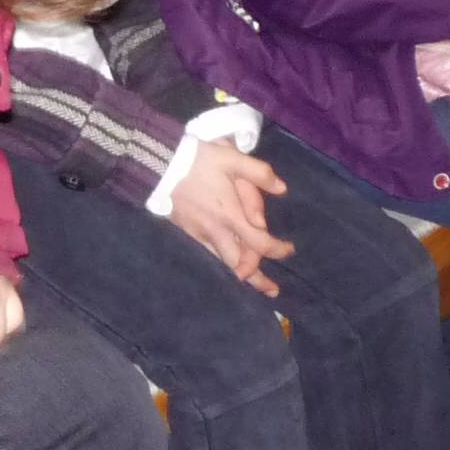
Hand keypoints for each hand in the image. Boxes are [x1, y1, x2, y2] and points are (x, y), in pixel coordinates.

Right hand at [164, 140, 293, 297]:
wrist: (160, 164)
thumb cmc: (198, 160)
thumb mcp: (231, 158)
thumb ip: (259, 173)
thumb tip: (282, 188)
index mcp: (231, 215)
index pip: (260, 243)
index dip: (278, 250)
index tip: (289, 250)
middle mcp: (217, 230)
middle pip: (241, 265)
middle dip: (258, 280)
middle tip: (272, 290)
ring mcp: (200, 234)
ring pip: (222, 264)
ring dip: (240, 276)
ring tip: (250, 285)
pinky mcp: (187, 232)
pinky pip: (207, 256)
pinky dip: (219, 265)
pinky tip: (224, 265)